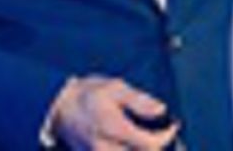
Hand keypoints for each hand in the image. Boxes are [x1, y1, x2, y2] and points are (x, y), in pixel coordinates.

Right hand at [51, 75, 178, 149]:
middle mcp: (106, 147)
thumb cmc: (86, 94)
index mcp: (114, 128)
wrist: (59, 108)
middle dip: (156, 147)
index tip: (173, 126)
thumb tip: (161, 109)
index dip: (167, 137)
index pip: (150, 145)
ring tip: (151, 140)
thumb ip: (139, 100)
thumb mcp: (114, 87)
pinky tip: (135, 144)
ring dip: (144, 150)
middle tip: (164, 134)